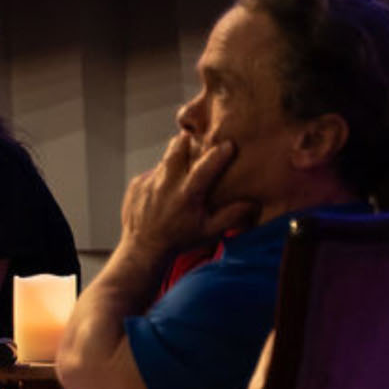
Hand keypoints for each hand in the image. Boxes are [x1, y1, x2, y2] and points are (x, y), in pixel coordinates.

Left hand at [120, 135, 258, 256]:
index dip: (218, 154)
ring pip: (165, 159)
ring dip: (175, 157)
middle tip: (198, 139)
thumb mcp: (209, 232)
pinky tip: (164, 187)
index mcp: (187, 194)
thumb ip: (231, 216)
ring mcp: (149, 183)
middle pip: (177, 149)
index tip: (228, 144)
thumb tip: (252, 203)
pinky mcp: (136, 184)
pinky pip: (152, 172)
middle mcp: (166, 184)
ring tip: (184, 161)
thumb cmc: (180, 239)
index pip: (205, 167)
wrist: (144, 248)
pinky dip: (160, 175)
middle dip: (188, 140)